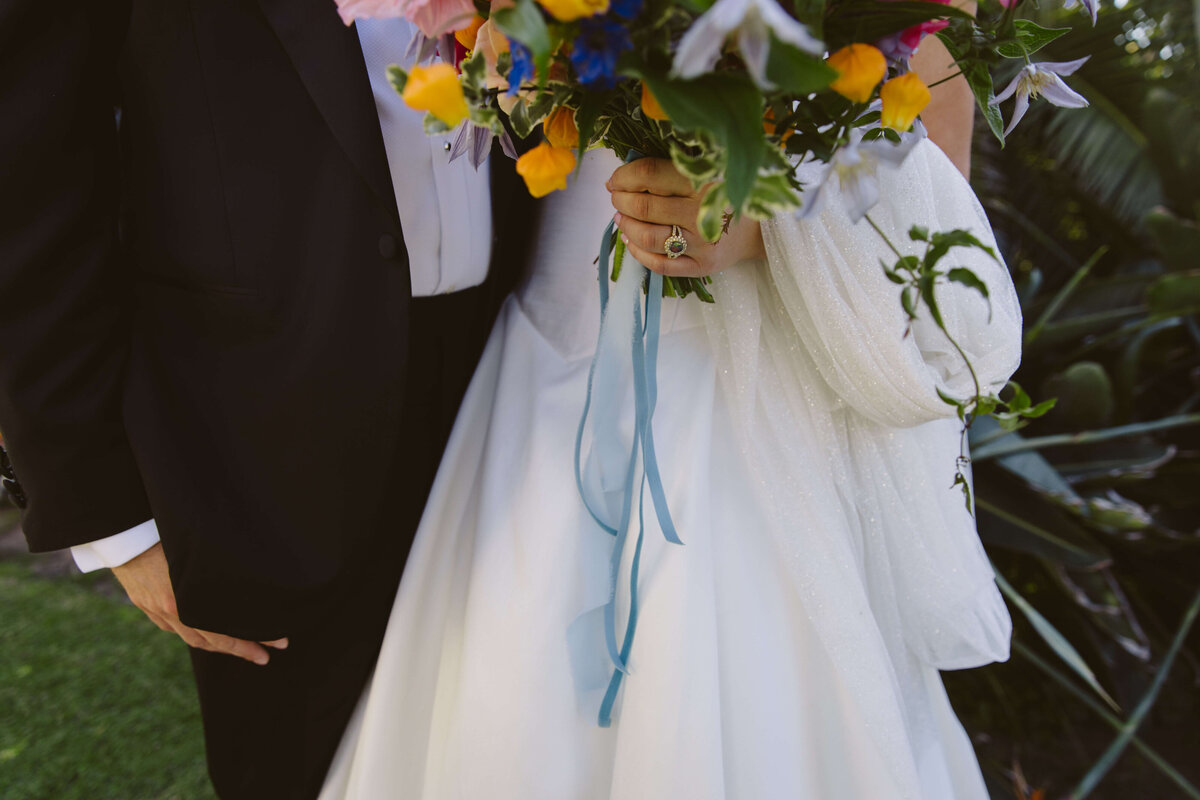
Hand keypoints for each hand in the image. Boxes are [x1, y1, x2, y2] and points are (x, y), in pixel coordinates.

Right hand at [112, 543, 287, 664]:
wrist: (120, 534)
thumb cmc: (162, 533)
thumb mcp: (193, 550)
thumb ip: (215, 566)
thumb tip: (250, 574)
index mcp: (182, 600)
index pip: (223, 631)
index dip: (251, 640)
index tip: (278, 643)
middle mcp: (170, 610)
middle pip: (212, 641)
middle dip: (242, 649)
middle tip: (268, 654)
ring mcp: (156, 611)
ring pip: (194, 639)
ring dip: (222, 647)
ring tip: (246, 650)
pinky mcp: (147, 606)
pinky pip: (175, 629)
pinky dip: (197, 635)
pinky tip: (210, 635)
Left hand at [607, 158, 765, 276]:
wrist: (757, 229)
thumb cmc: (722, 196)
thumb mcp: (704, 174)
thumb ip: (668, 171)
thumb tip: (620, 177)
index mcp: (703, 180)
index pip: (650, 174)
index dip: (624, 176)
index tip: (614, 180)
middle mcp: (702, 212)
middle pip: (645, 207)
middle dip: (621, 201)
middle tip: (617, 198)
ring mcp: (702, 243)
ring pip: (648, 237)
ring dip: (626, 226)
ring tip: (621, 218)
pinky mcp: (701, 266)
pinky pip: (659, 265)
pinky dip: (637, 252)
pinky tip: (631, 240)